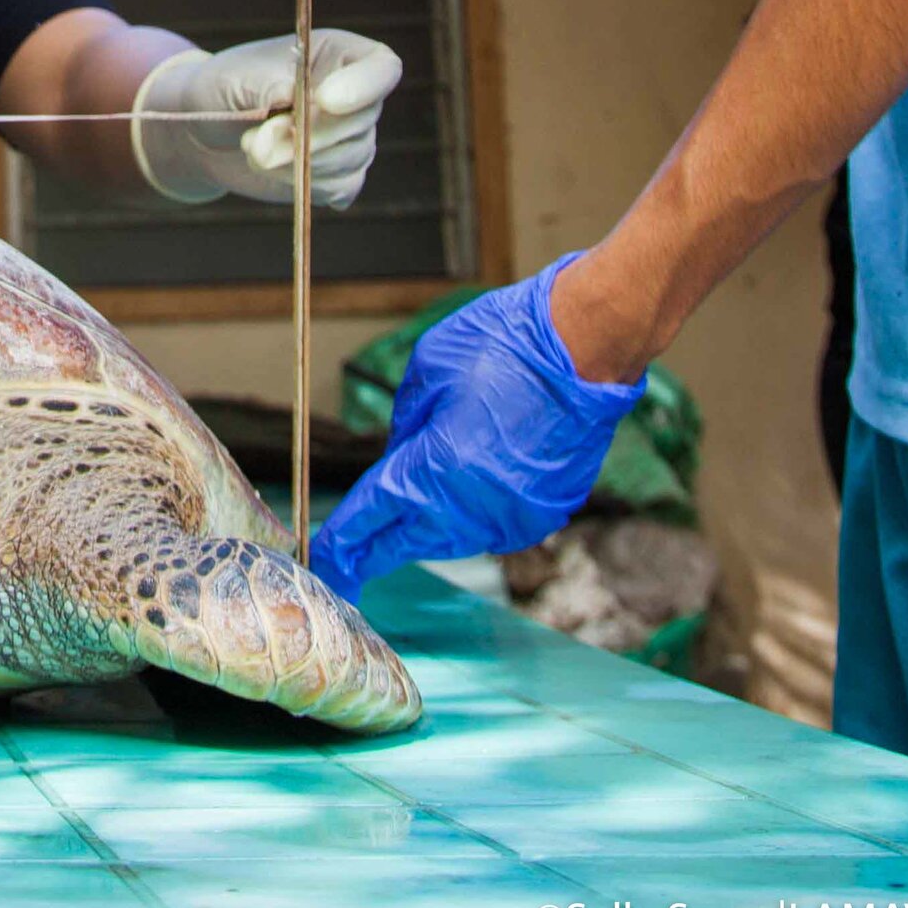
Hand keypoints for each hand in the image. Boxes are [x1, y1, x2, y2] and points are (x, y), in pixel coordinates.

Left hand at [131, 30, 401, 207]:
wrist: (203, 129)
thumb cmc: (222, 87)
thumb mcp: (235, 77)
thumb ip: (268, 88)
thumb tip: (294, 105)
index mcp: (336, 54)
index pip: (381, 67)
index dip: (362, 86)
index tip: (323, 100)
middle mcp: (354, 96)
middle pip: (361, 121)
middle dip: (306, 136)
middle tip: (255, 137)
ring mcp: (350, 138)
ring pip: (349, 158)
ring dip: (295, 162)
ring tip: (251, 146)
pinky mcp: (338, 175)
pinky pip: (340, 186)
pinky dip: (301, 183)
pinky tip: (271, 167)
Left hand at [308, 255, 645, 601]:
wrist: (582, 348)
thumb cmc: (502, 347)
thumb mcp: (428, 372)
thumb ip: (406, 426)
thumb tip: (397, 458)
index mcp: (435, 467)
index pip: (374, 514)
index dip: (345, 539)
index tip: (325, 557)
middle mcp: (473, 506)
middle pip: (408, 539)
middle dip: (376, 547)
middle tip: (349, 560)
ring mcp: (513, 516)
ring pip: (450, 536)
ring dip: (423, 528)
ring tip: (400, 520)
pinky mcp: (542, 514)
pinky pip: (490, 526)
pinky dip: (468, 516)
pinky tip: (462, 494)